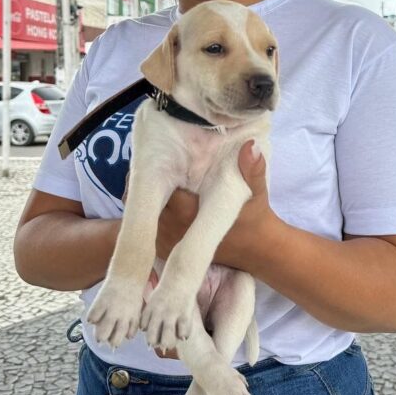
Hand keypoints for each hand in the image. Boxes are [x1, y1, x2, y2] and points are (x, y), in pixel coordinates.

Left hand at [146, 269, 178, 358]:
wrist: (182, 278)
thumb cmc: (167, 290)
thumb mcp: (153, 299)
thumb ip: (149, 313)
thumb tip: (144, 329)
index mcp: (150, 309)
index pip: (144, 328)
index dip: (148, 333)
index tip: (154, 334)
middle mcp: (158, 313)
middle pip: (152, 338)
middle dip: (156, 344)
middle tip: (161, 344)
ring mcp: (172, 315)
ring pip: (167, 339)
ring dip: (169, 343)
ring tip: (172, 342)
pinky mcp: (185, 315)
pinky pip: (183, 333)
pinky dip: (183, 336)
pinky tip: (184, 334)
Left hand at [155, 141, 279, 270]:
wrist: (253, 248)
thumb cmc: (253, 214)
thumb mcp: (256, 190)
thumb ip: (253, 168)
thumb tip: (250, 146)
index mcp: (189, 212)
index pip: (158, 184)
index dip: (158, 166)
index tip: (164, 152)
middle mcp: (172, 228)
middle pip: (145, 197)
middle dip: (149, 178)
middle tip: (159, 159)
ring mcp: (165, 241)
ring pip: (139, 210)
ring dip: (148, 194)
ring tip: (159, 174)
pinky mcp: (162, 248)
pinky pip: (145, 223)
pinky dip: (149, 208)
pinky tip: (161, 195)